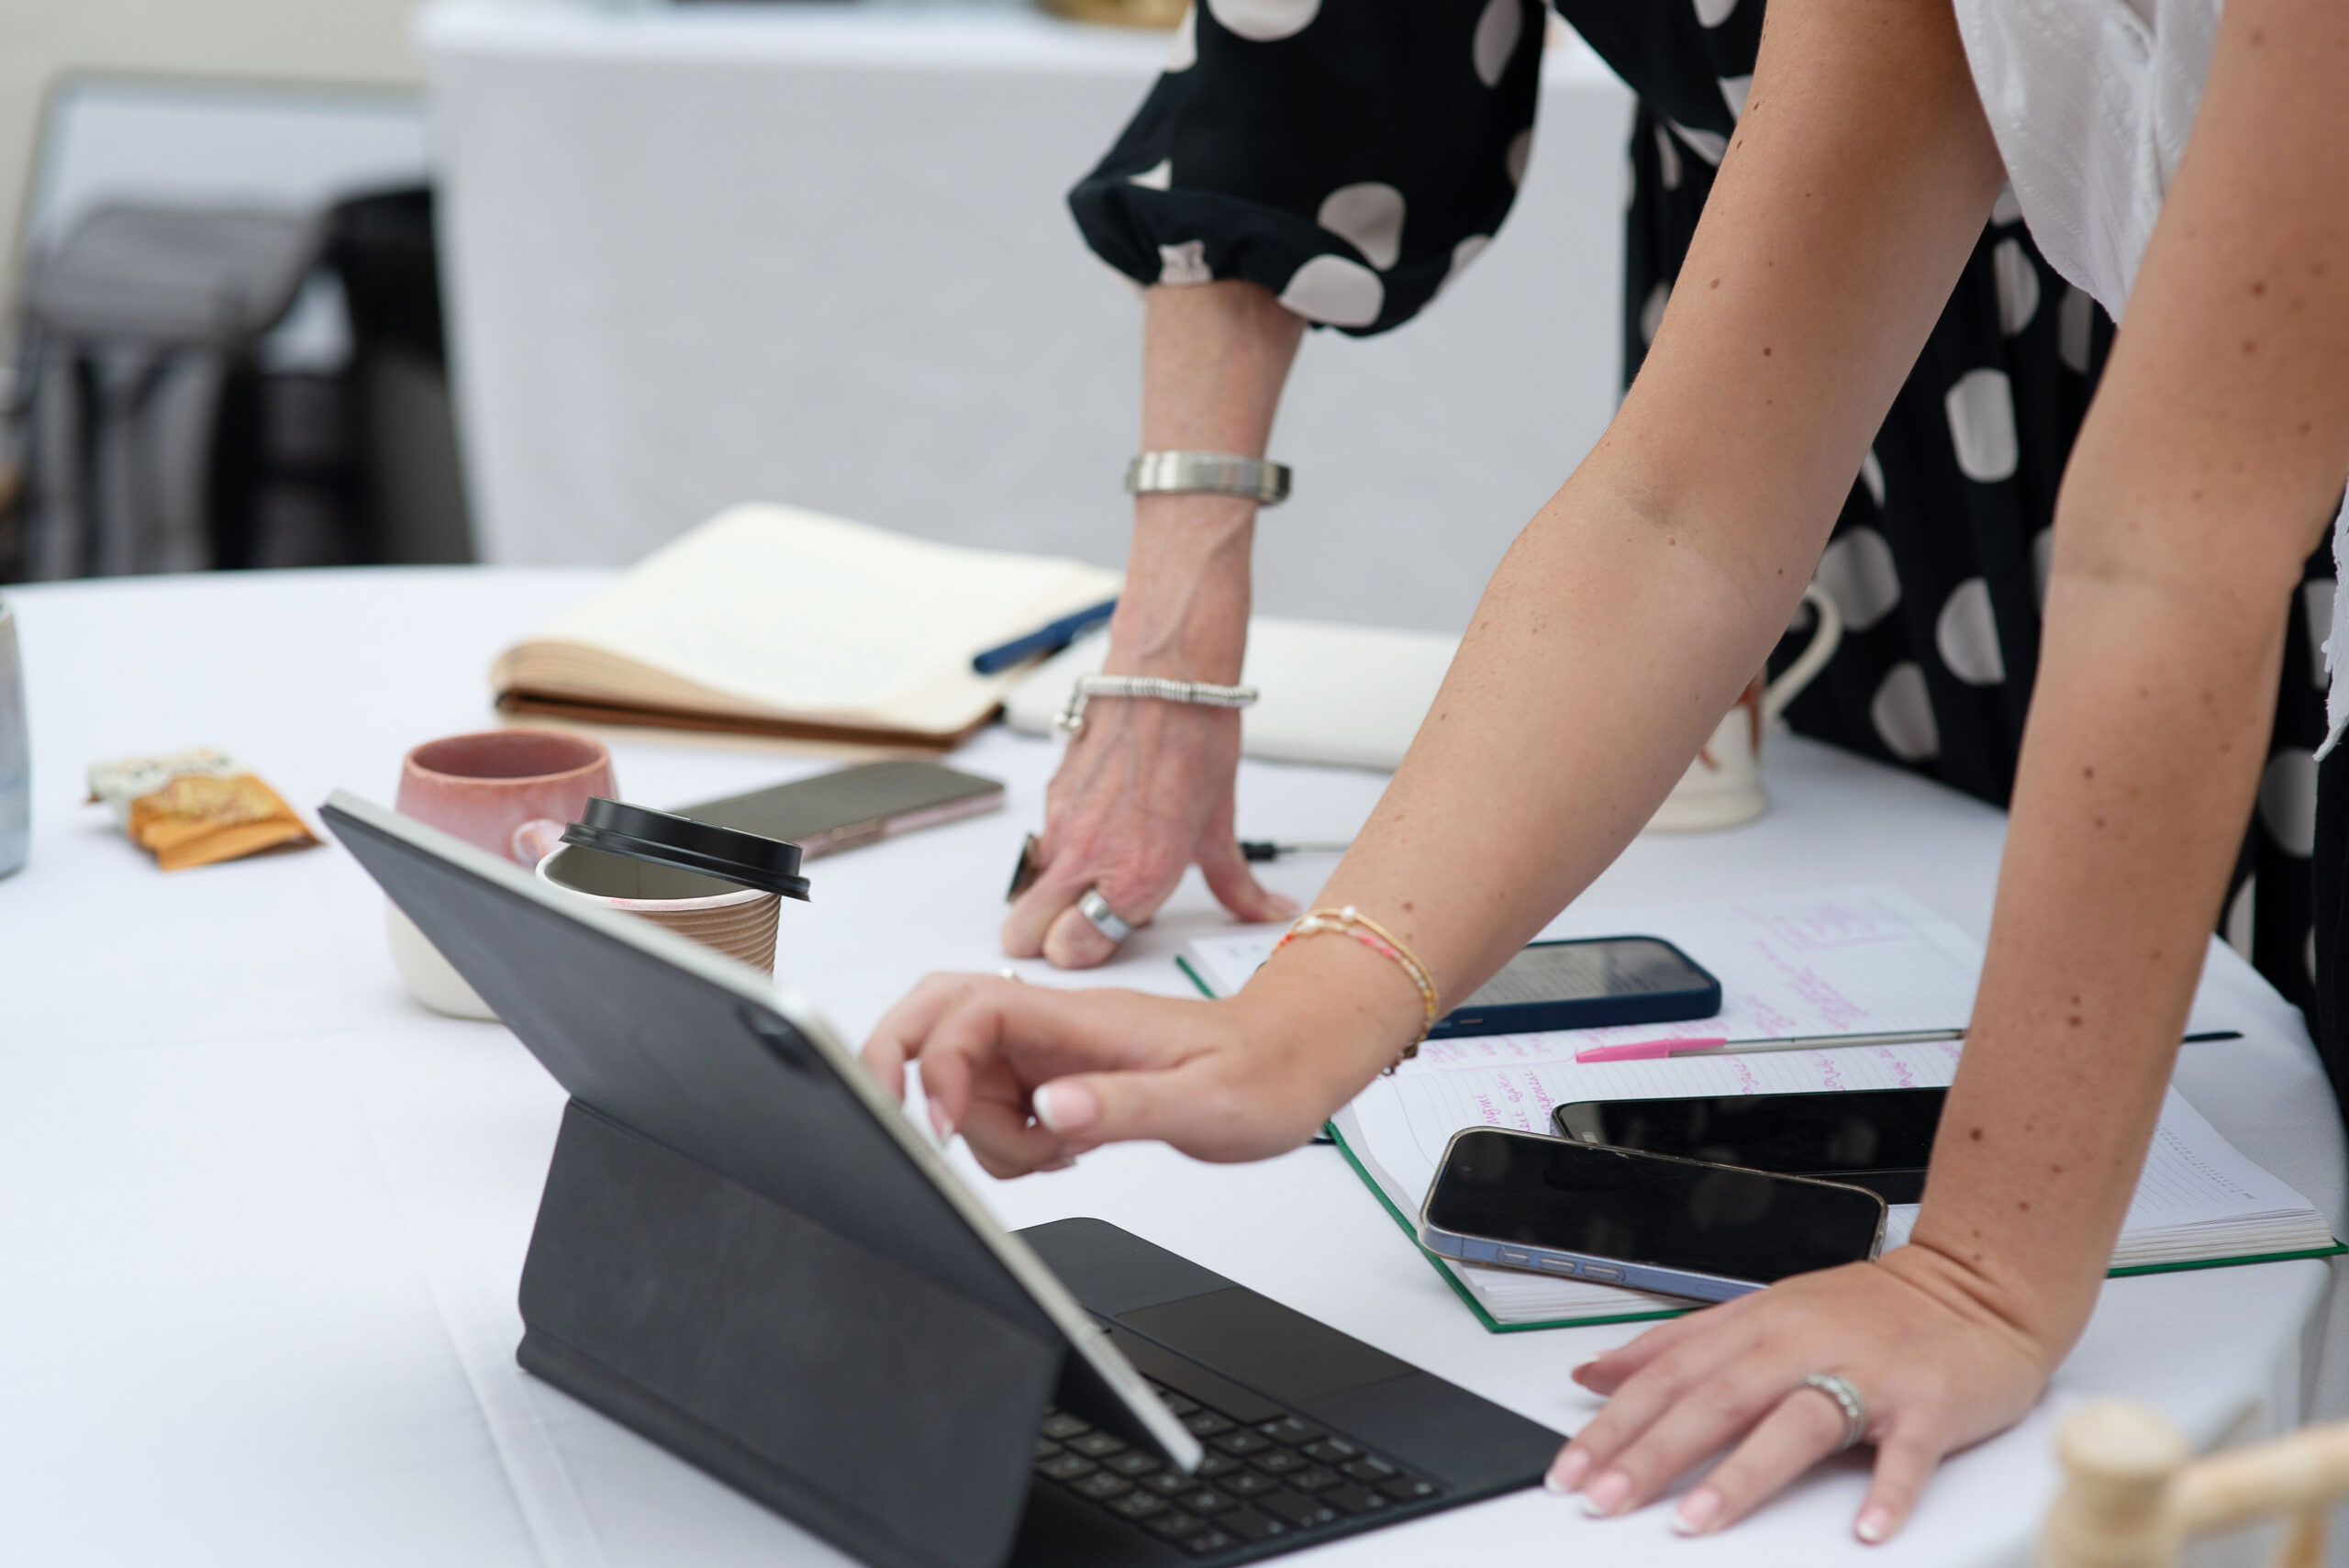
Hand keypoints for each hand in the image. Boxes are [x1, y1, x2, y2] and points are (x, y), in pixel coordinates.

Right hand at [862, 973, 1344, 1176]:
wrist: (1296, 1058)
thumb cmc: (1263, 1071)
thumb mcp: (1205, 1105)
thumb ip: (1124, 1107)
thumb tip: (1052, 1110)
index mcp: (1083, 1019)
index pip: (973, 1013)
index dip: (941, 1067)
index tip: (953, 1129)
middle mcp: (1056, 1026)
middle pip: (938, 1017)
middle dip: (903, 1065)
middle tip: (920, 1127)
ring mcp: (1054, 1050)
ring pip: (965, 1075)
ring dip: (980, 1128)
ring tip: (1050, 1158)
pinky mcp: (1061, 1075)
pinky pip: (1000, 1099)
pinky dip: (1008, 1137)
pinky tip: (1060, 1151)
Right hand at [1003, 696, 1293, 968]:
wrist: (1165, 680)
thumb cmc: (1195, 743)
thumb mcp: (1219, 827)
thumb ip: (1235, 883)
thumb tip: (1267, 911)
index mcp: (1134, 876)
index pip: (1071, 952)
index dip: (1085, 952)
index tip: (1108, 938)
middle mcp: (1087, 857)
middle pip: (1023, 937)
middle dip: (1045, 939)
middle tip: (1083, 923)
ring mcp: (1060, 827)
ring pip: (1028, 891)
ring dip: (1055, 894)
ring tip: (1100, 871)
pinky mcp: (1050, 800)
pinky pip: (1041, 846)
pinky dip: (1061, 851)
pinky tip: (1099, 829)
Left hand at [1550, 1245, 2053, 1541]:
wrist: (1976, 1288)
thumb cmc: (1866, 1311)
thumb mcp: (1759, 1313)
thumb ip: (1677, 1345)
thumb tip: (1594, 1371)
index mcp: (1757, 1324)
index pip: (1669, 1375)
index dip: (1615, 1422)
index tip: (1571, 1468)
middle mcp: (1802, 1343)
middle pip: (1715, 1398)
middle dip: (1653, 1452)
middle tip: (1607, 1499)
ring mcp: (1867, 1372)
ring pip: (1795, 1421)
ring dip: (1743, 1474)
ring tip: (1698, 1521)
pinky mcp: (1930, 1403)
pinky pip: (1906, 1452)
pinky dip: (1886, 1490)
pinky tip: (1864, 1528)